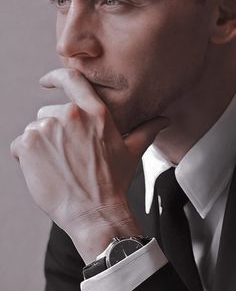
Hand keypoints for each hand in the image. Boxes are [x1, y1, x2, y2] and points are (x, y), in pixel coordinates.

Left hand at [11, 68, 168, 260]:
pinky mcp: (28, 144)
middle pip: (48, 113)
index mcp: (95, 112)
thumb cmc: (113, 182)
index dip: (56, 76)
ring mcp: (47, 128)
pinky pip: (20, 145)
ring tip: (58, 167)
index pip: (72, 79)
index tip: (46, 81)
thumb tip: (165, 121)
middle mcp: (70, 115)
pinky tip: (44, 172)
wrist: (94, 213)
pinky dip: (26, 157)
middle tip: (67, 157)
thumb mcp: (132, 152)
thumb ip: (147, 130)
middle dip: (53, 132)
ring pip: (34, 130)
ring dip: (40, 146)